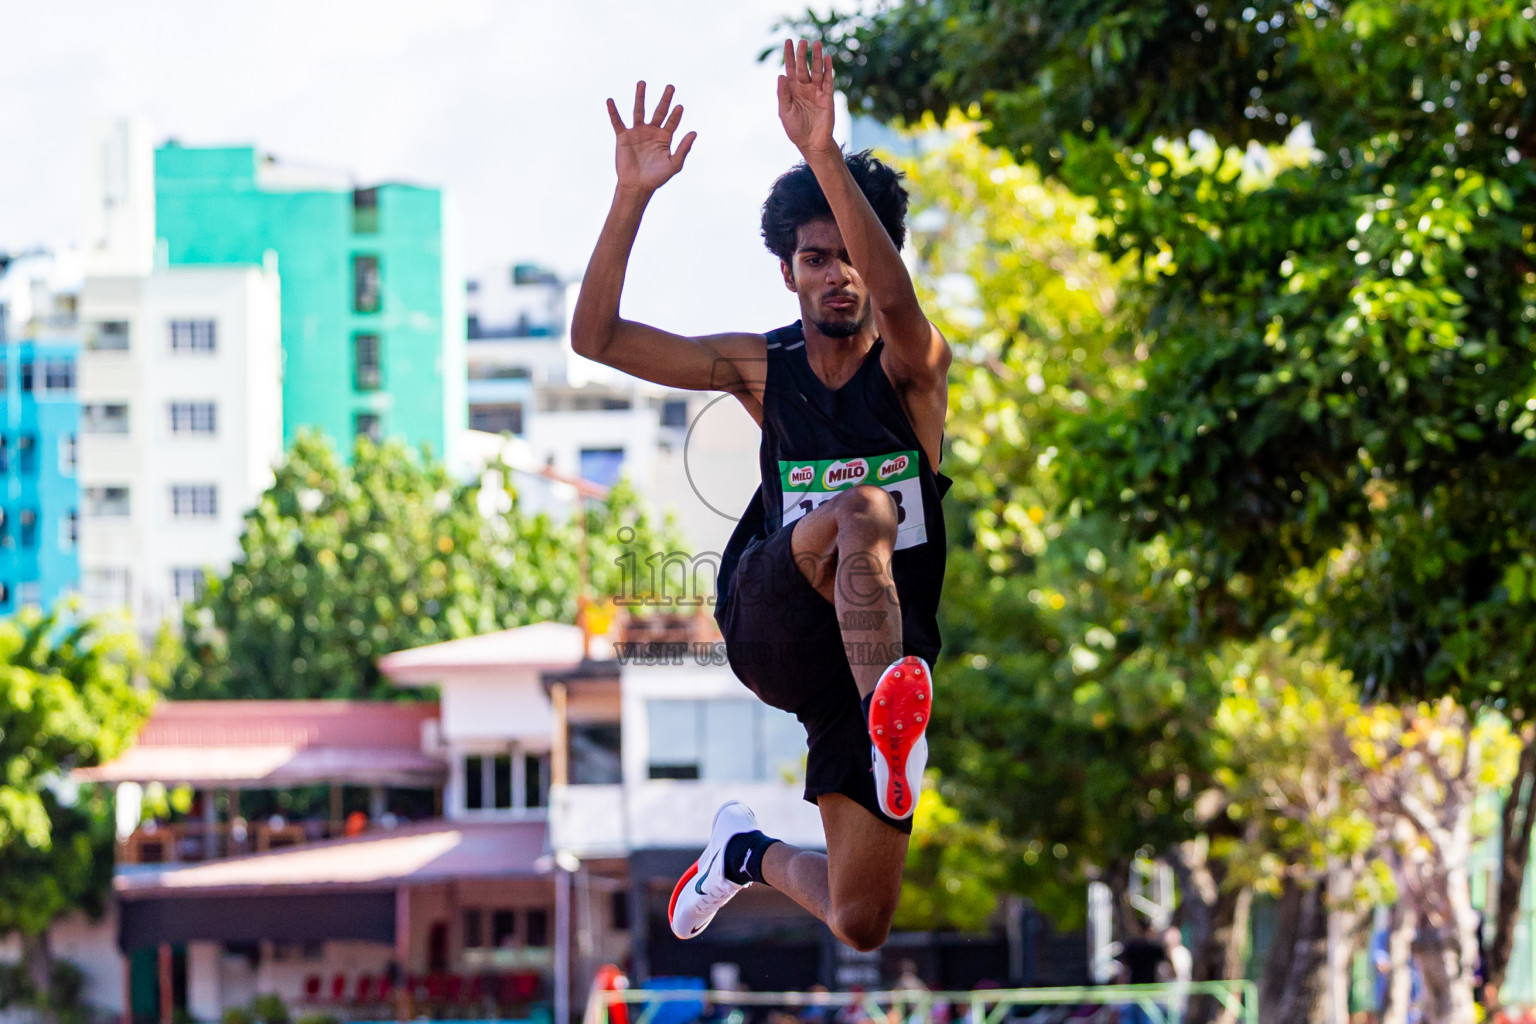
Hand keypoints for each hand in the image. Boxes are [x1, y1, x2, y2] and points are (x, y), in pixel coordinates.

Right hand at [607, 82, 695, 194]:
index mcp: (665, 138)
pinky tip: (610, 100)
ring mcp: (637, 132)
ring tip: (642, 83)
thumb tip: (694, 132)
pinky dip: (613, 111)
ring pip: (639, 111)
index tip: (679, 107)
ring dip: (641, 97)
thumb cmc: (657, 178)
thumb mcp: (674, 165)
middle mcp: (651, 132)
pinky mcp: (623, 137)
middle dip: (665, 99)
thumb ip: (684, 149)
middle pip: (659, 111)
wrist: (637, 186)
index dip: (676, 115)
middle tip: (671, 87)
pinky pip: (617, 121)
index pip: (672, 122)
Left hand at [778, 39, 835, 155]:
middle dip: (803, 54)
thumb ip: (783, 94)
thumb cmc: (796, 130)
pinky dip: (828, 70)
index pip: (790, 69)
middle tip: (803, 41)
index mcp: (792, 91)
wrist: (812, 144)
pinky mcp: (827, 97)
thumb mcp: (785, 112)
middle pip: (803, 67)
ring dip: (817, 58)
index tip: (788, 41)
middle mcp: (804, 88)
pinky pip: (828, 81)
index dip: (789, 55)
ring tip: (817, 43)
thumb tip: (780, 75)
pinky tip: (827, 59)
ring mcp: (816, 92)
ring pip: (817, 71)